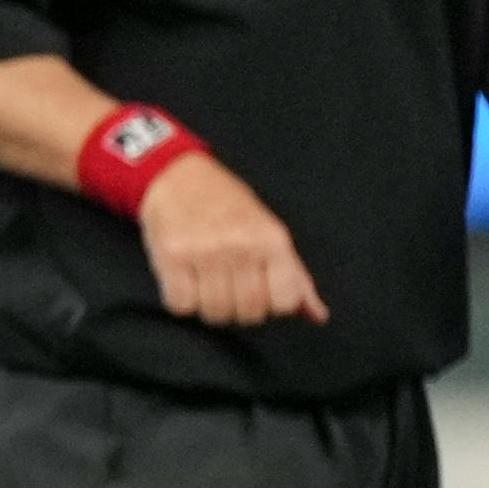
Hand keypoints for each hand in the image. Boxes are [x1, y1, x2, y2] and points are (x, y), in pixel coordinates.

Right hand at [137, 152, 329, 326]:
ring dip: (208, 306)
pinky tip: (183, 280)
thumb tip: (317, 315)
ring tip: (203, 283)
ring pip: (215, 312)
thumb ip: (293, 275)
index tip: (257, 290)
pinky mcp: (171, 255)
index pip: (283, 302)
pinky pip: (181, 304)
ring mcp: (205, 251)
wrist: (175, 173)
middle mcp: (240, 245)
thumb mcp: (268, 230)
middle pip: (249, 312)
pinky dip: (181, 300)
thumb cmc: (225, 203)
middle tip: (227, 286)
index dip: (270, 304)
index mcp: (271, 239)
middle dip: (238, 307)